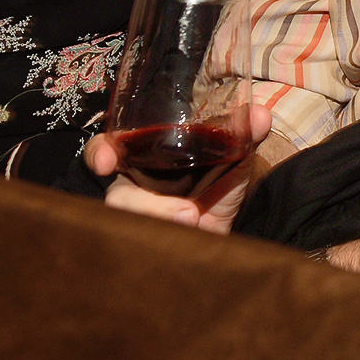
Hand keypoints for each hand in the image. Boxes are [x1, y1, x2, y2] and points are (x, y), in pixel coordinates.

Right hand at [86, 102, 271, 232]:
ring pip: (130, 222)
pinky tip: (191, 237)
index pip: (106, 150)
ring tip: (194, 219)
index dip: (98, 154)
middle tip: (184, 213)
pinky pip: (141, 246)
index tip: (104, 162)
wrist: (230, 234)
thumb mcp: (232, 160)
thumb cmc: (218, 191)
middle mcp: (133, 187)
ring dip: (163, 220)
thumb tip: (261, 114)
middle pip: (116, 193)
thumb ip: (245, 135)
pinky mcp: (146, 243)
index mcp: (143, 159)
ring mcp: (138, 219)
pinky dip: (167, 241)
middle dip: (136, 203)